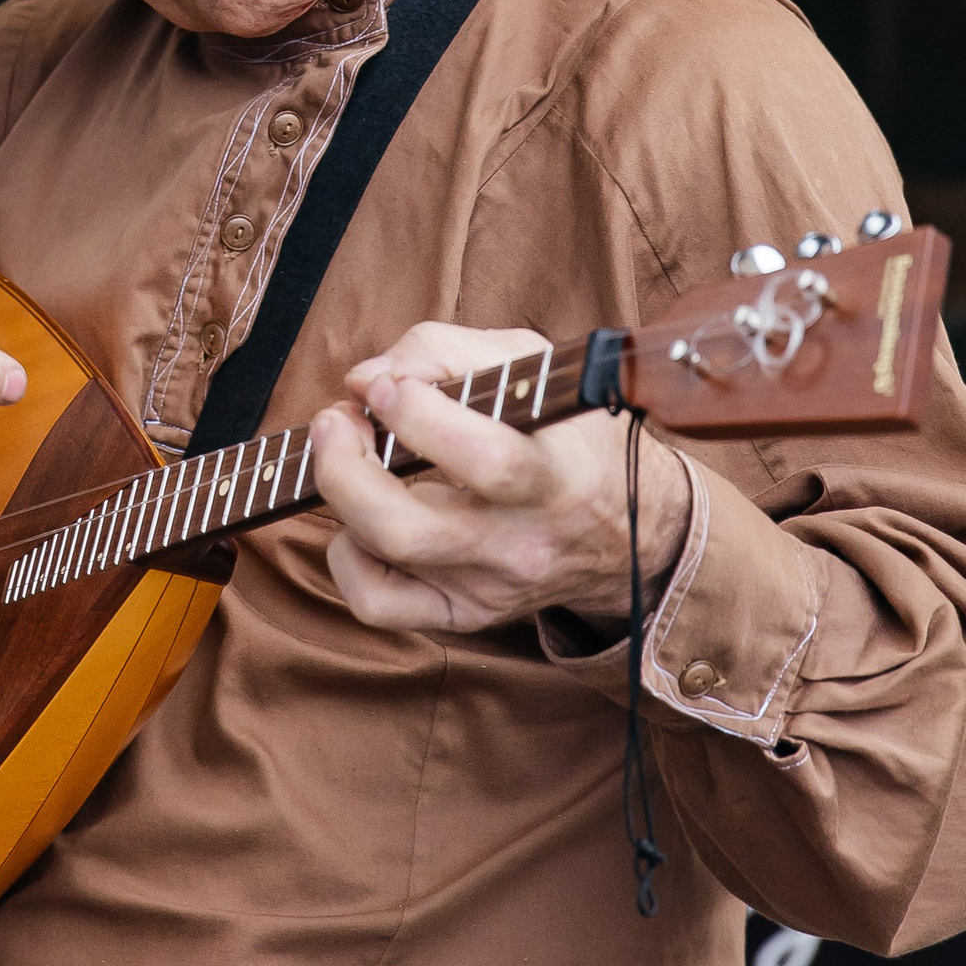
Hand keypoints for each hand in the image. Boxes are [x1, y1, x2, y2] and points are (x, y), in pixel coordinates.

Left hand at [307, 321, 690, 636]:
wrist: (629, 530)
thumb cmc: (570, 435)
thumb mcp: (532, 366)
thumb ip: (447, 351)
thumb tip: (367, 379)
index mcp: (556, 475)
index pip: (485, 460)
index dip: (417, 416)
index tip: (388, 386)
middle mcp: (522, 542)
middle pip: (406, 528)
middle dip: (346, 467)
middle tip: (337, 421)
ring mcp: (488, 585)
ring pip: (385, 558)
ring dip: (340, 495)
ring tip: (343, 452)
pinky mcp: (464, 613)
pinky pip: (378, 604)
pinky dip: (347, 558)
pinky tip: (361, 520)